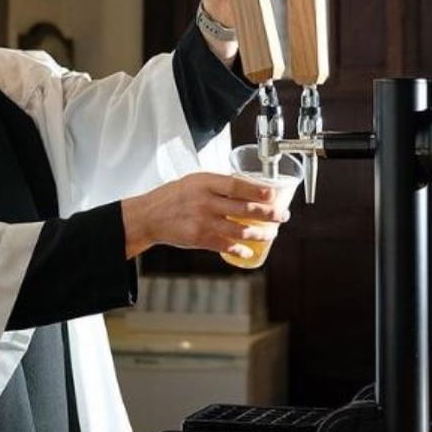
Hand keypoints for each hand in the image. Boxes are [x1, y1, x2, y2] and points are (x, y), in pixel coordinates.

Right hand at [121, 172, 289, 259]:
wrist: (150, 216)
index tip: (274, 195)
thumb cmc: (173, 197)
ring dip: (260, 234)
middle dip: (269, 214)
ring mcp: (203, 221)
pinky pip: (226, 246)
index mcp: (205, 182)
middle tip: (281, 216)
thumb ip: (219, 184)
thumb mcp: (195, 181)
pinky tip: (249, 251)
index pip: (238, 186)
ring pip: (240, 230)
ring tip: (270, 233)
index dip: (259, 191)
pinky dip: (241, 250)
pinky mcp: (199, 238)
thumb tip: (248, 187)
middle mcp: (205, 201)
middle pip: (244, 209)